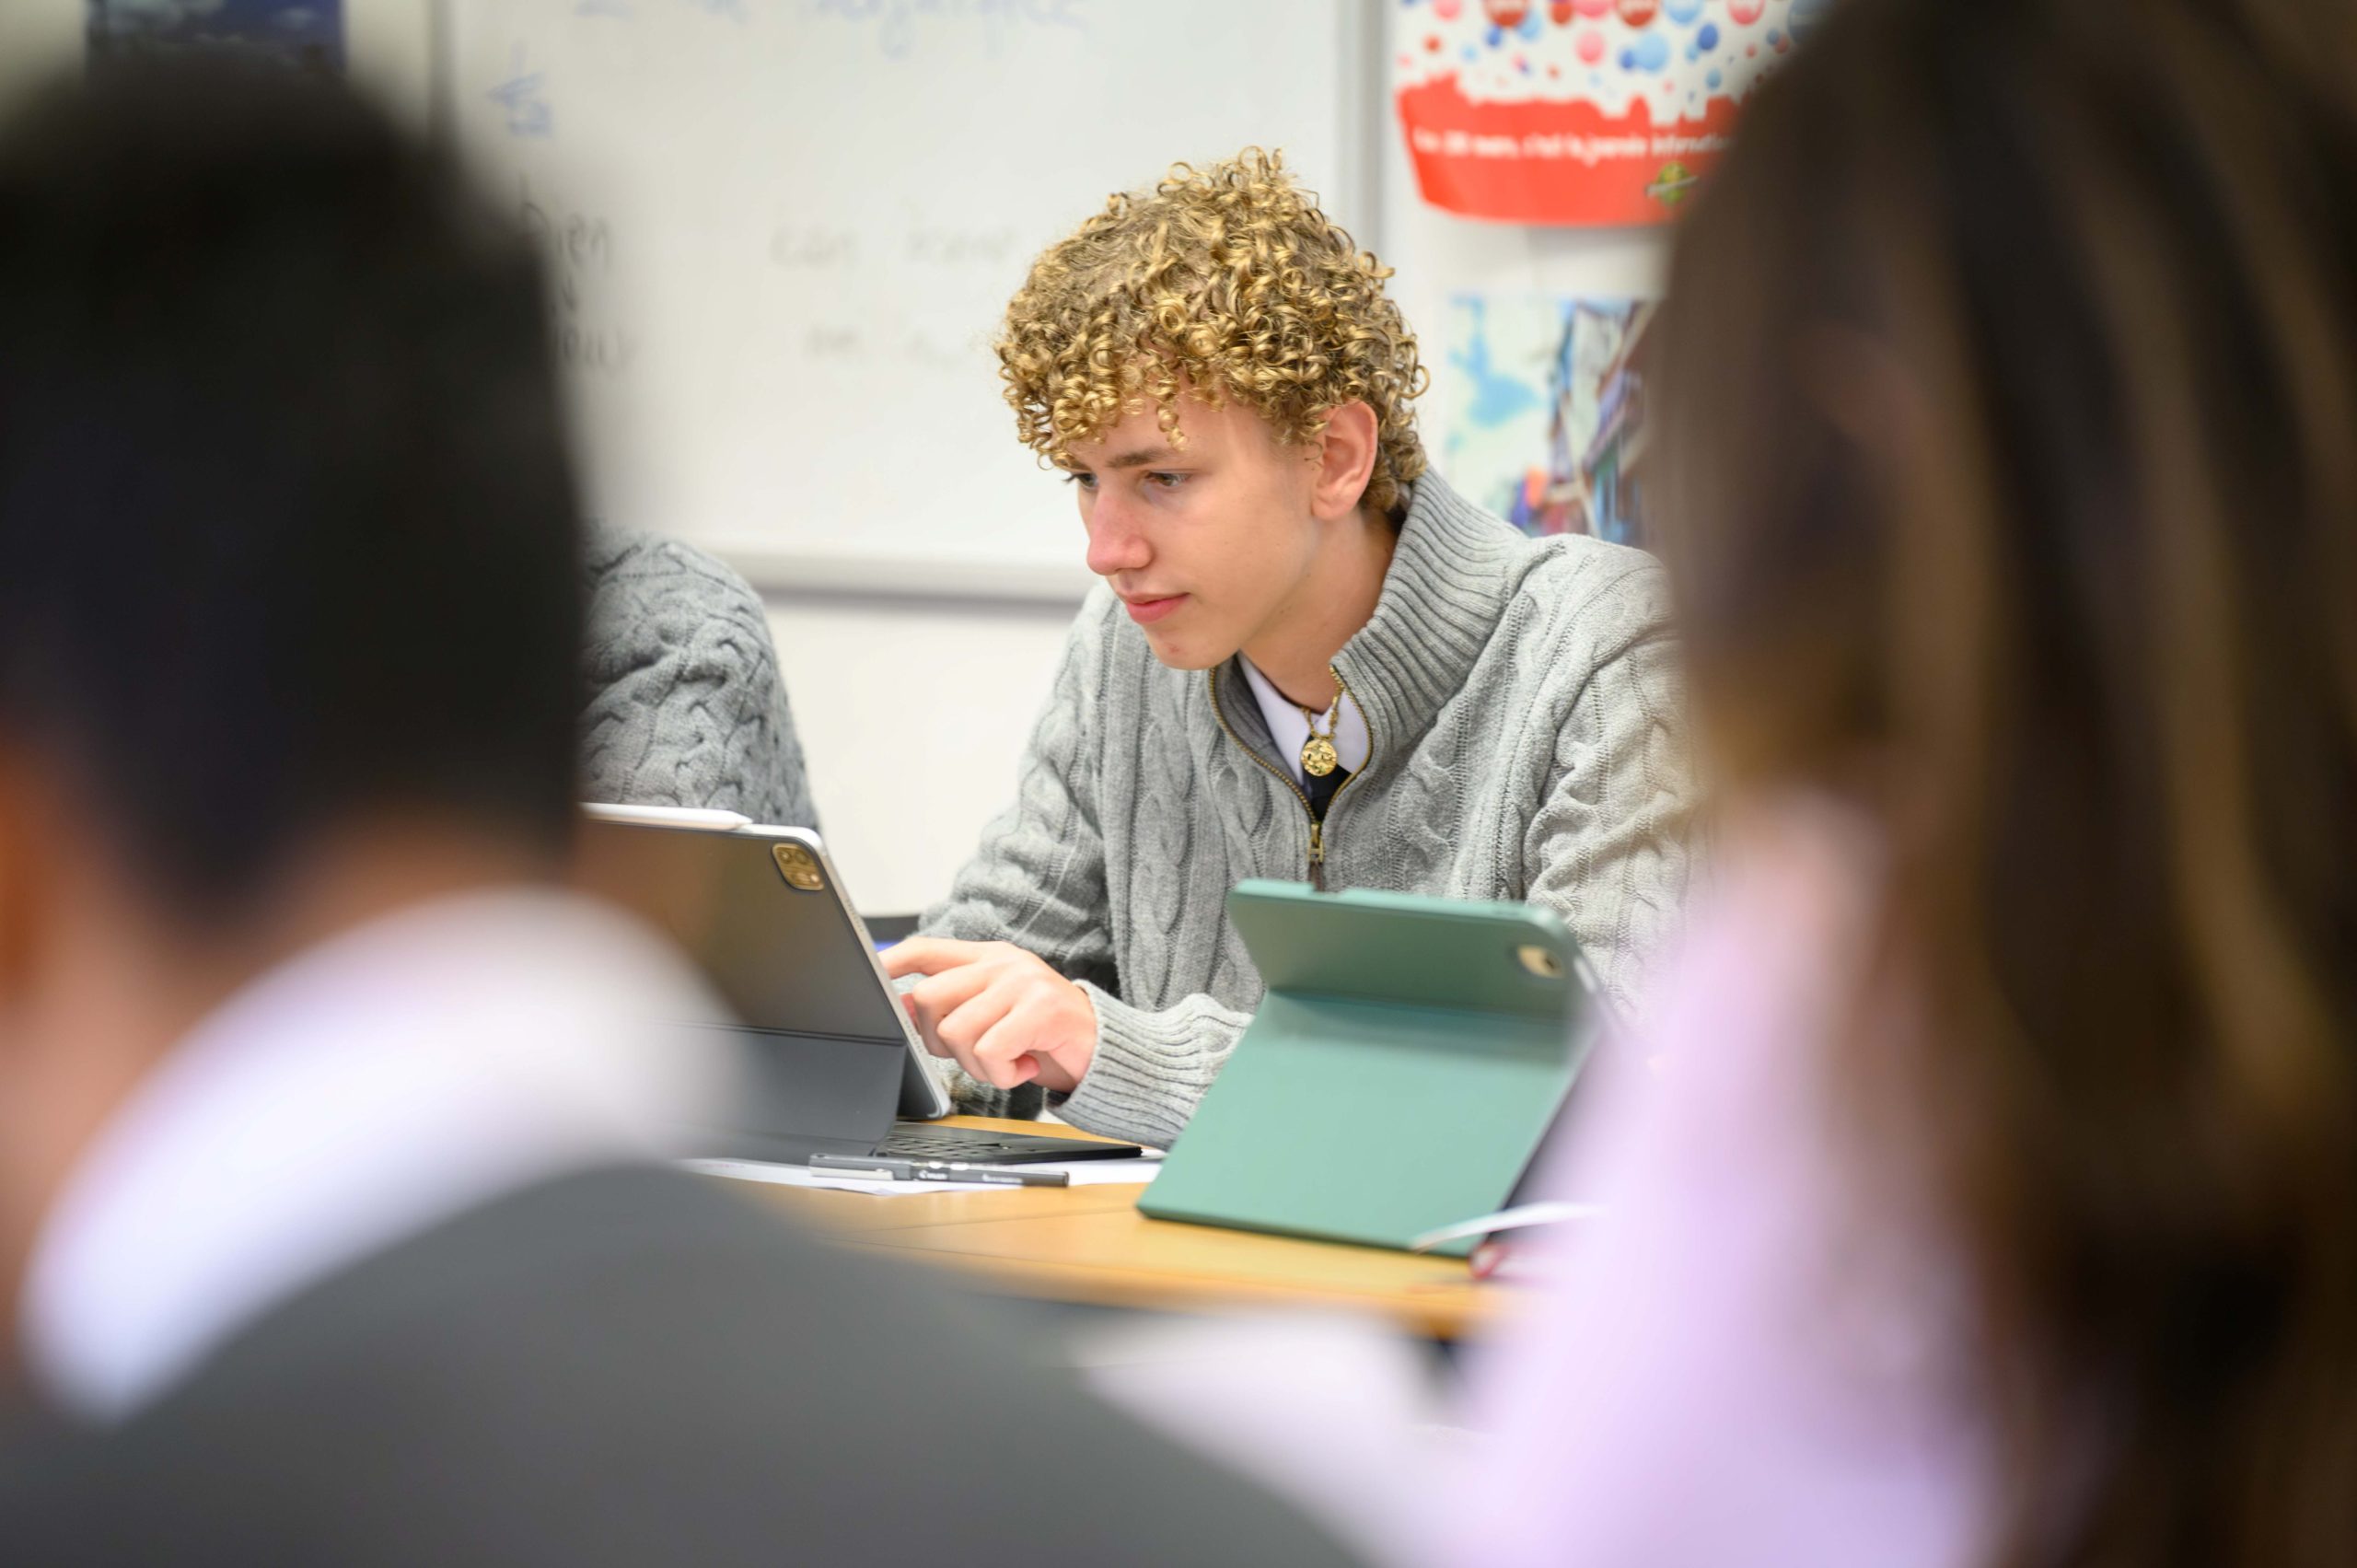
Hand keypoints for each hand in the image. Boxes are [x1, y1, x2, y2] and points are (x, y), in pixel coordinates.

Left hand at [879, 938, 1095, 1095]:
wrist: (1106, 1051)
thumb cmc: (1045, 1036)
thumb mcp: (995, 1015)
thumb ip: (954, 1007)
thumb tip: (901, 1009)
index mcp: (988, 958)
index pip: (927, 950)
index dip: (893, 962)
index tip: (871, 974)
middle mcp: (1003, 963)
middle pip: (930, 998)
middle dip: (941, 1042)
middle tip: (977, 1054)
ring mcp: (1023, 982)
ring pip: (957, 1031)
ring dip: (978, 1065)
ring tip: (1007, 1061)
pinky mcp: (1041, 1009)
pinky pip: (990, 1050)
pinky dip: (1002, 1073)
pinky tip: (1024, 1066)